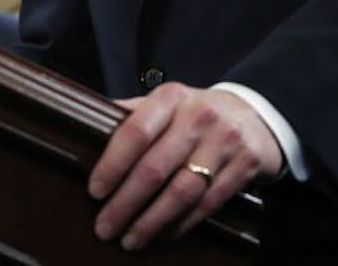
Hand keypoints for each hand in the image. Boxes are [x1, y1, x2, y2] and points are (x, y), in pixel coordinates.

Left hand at [88, 83, 282, 249]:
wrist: (254, 115)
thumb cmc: (195, 114)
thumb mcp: (166, 103)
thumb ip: (131, 115)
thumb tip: (84, 128)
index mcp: (172, 97)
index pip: (136, 132)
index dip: (112, 165)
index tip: (95, 190)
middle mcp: (201, 115)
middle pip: (156, 168)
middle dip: (125, 204)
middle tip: (105, 227)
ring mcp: (226, 140)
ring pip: (182, 191)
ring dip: (151, 221)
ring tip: (129, 239)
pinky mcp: (245, 164)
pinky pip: (207, 203)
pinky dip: (181, 224)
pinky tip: (163, 234)